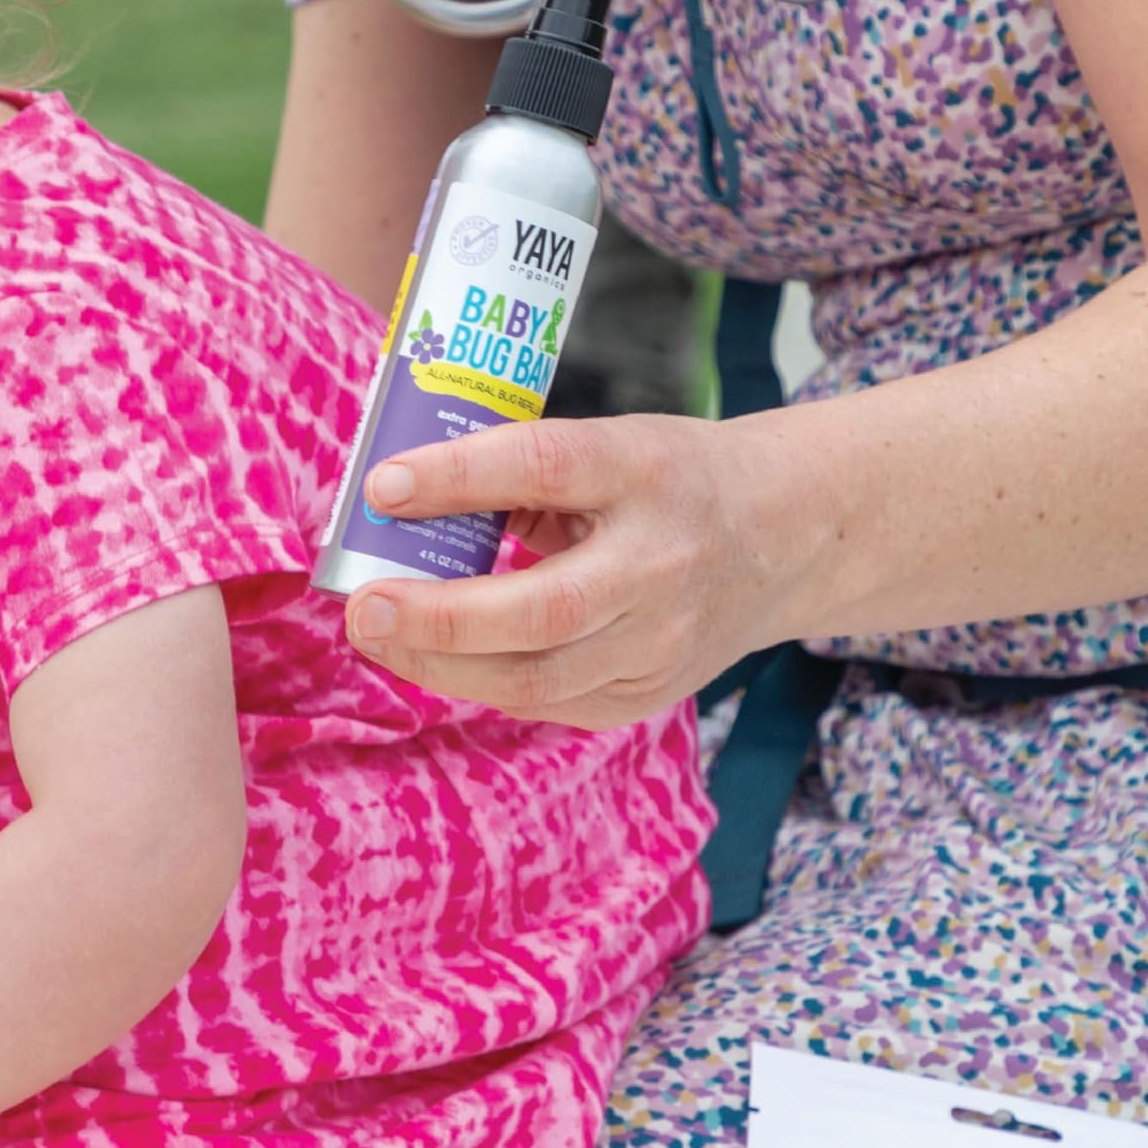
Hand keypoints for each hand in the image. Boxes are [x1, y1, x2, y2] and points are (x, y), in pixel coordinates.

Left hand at [340, 413, 800, 725]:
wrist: (784, 535)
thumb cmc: (669, 479)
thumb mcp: (610, 445)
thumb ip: (521, 473)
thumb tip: (403, 501)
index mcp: (643, 470)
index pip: (545, 467)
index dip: (459, 478)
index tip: (383, 486)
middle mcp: (660, 562)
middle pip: (543, 608)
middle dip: (438, 617)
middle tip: (363, 607)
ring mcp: (662, 639)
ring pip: (541, 677)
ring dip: (444, 665)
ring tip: (380, 637)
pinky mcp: (652, 691)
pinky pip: (553, 702)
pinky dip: (487, 683)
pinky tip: (440, 662)